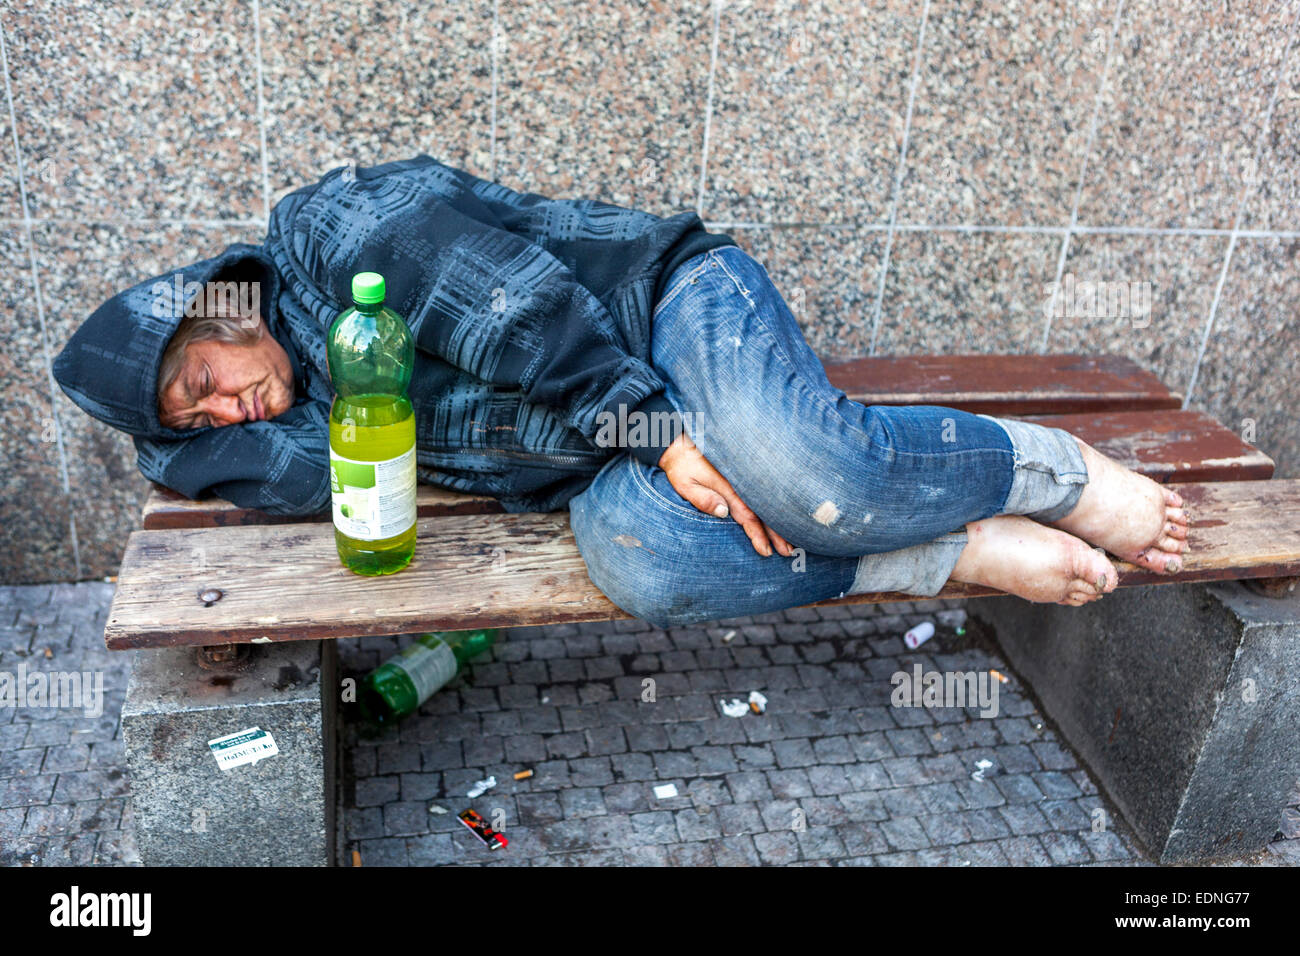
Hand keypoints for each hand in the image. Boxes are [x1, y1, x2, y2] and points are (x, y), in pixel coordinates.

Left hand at [657, 431, 793, 557]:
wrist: (680, 442)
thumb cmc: (681, 466)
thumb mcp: (685, 483)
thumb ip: (703, 498)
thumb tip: (724, 513)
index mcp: (729, 488)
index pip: (748, 516)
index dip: (758, 534)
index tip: (766, 550)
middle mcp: (740, 484)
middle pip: (763, 512)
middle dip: (777, 533)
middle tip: (788, 551)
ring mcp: (743, 479)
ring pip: (766, 503)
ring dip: (779, 522)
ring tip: (791, 540)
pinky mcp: (743, 475)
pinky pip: (761, 494)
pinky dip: (773, 506)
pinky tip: (782, 516)